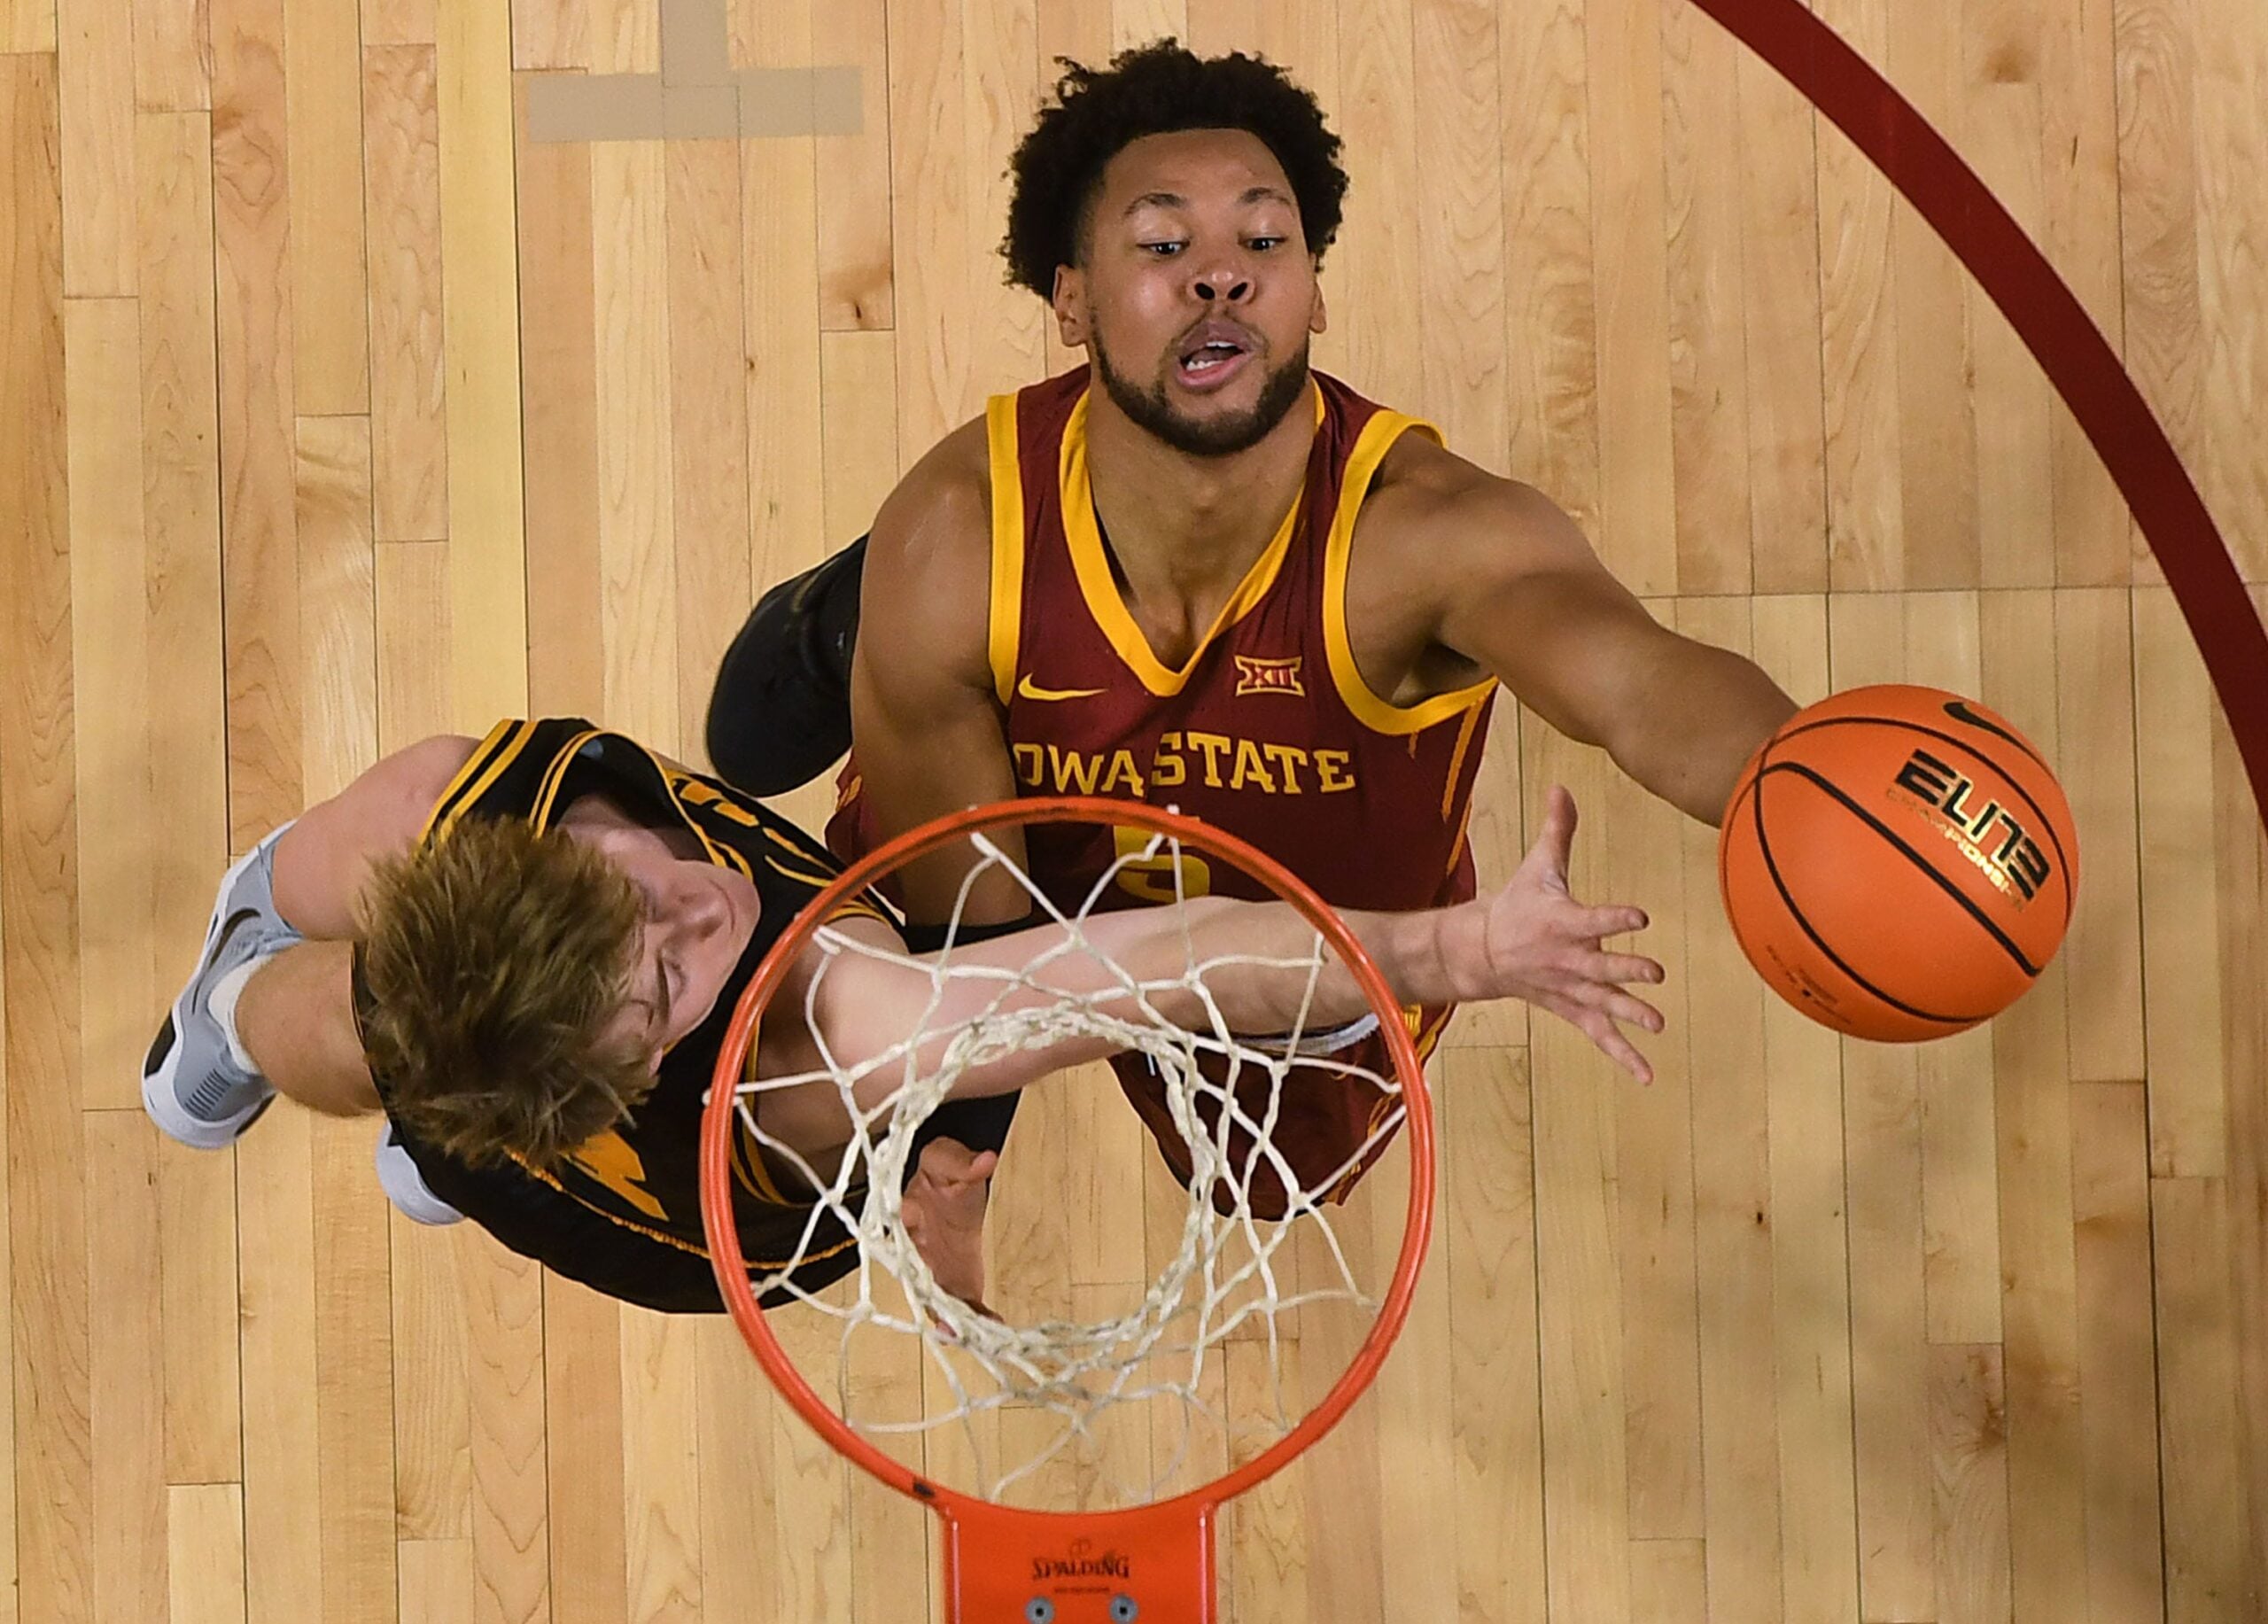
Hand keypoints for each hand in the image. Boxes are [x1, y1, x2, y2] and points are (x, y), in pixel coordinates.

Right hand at [900, 1137, 998, 1315]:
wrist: (953, 1179)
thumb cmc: (942, 1167)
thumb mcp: (946, 1157)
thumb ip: (960, 1162)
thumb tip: (984, 1160)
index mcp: (903, 1220)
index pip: (905, 1248)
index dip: (915, 1270)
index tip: (930, 1286)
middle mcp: (914, 1251)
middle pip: (920, 1283)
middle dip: (935, 1306)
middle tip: (952, 1328)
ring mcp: (935, 1268)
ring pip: (940, 1299)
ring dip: (955, 1320)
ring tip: (974, 1338)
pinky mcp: (955, 1278)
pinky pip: (963, 1301)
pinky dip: (976, 1315)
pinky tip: (994, 1327)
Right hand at [1467, 785, 1665, 1081]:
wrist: (1483, 952)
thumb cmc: (1520, 904)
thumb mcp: (1538, 866)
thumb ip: (1558, 830)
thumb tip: (1562, 786)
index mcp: (1563, 921)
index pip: (1594, 918)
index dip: (1616, 917)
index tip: (1640, 917)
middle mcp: (1568, 958)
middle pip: (1601, 966)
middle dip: (1626, 971)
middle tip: (1655, 974)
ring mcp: (1571, 988)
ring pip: (1603, 1004)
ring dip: (1630, 1014)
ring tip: (1658, 1024)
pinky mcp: (1572, 1009)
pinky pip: (1599, 1035)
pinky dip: (1622, 1055)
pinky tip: (1648, 1074)